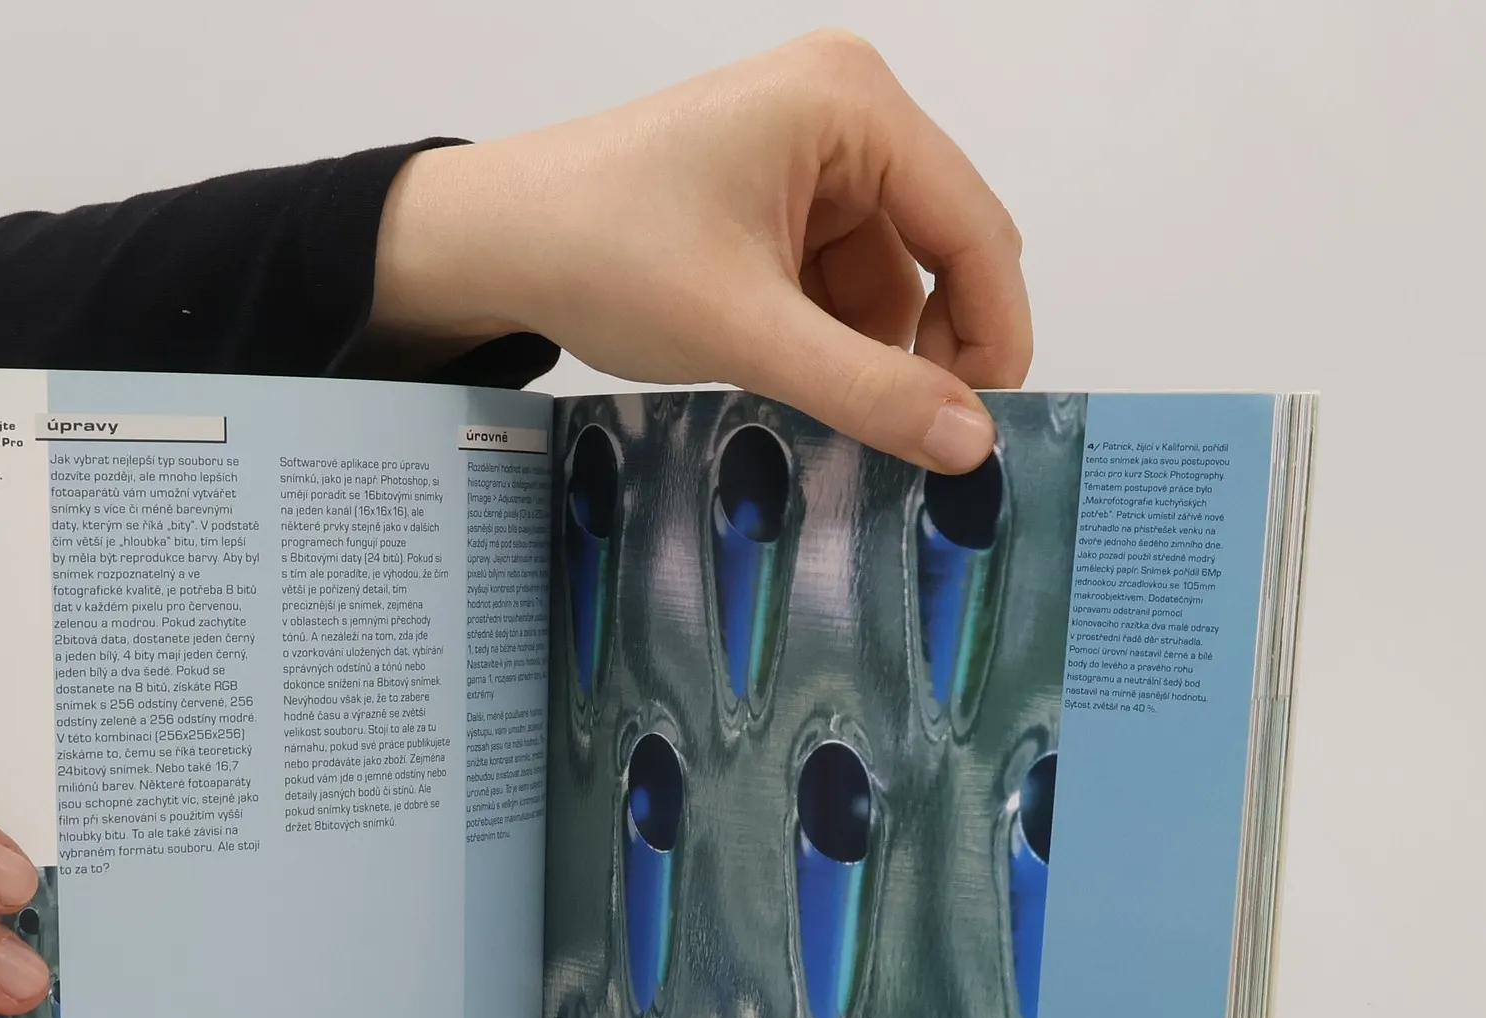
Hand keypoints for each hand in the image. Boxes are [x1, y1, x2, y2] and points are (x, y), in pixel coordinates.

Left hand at [370, 31, 1030, 471]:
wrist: (492, 242)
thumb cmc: (599, 253)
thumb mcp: (747, 334)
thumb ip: (867, 390)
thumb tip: (973, 445)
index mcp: (852, 104)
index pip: (973, 228)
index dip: (993, 336)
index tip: (985, 432)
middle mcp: (846, 110)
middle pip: (942, 252)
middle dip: (926, 347)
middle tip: (906, 436)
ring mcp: (812, 153)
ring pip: (891, 281)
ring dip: (863, 351)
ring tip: (795, 392)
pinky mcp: (779, 197)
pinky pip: (840, 282)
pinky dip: (826, 338)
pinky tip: (775, 368)